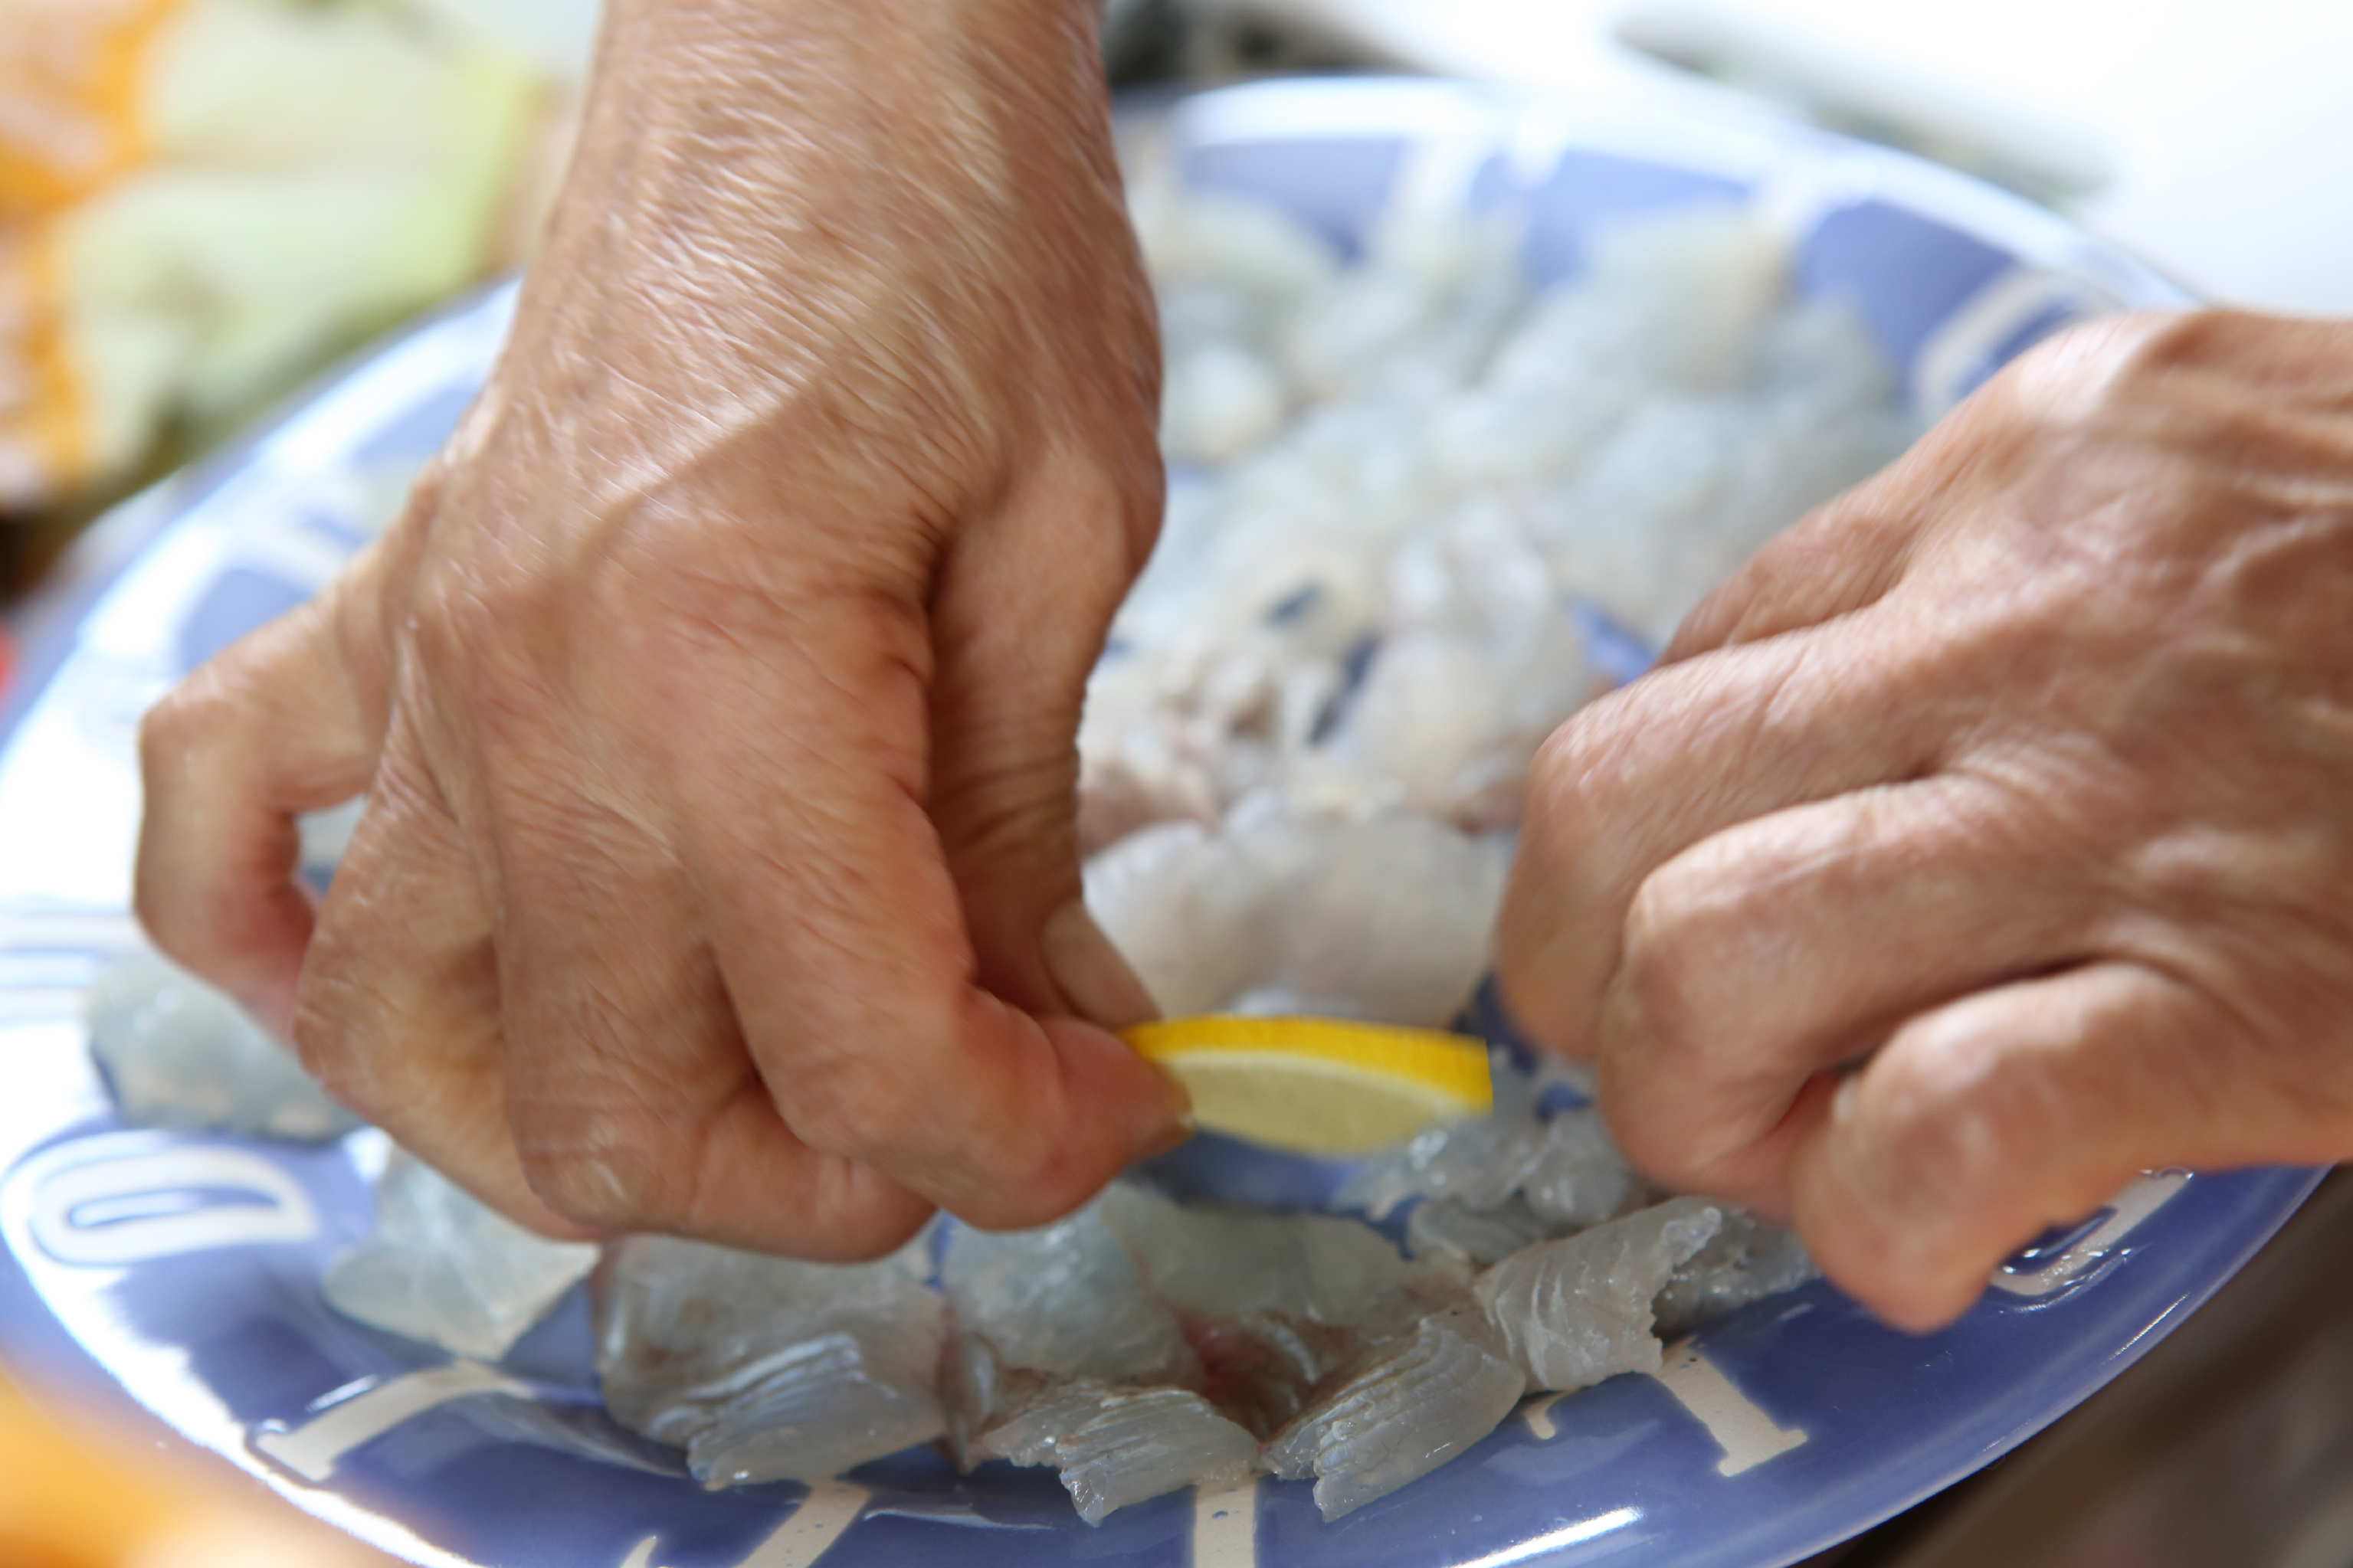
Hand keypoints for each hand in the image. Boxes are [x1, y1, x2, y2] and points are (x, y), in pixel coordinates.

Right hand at [133, 0, 1186, 1256]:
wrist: (809, 48)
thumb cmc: (963, 243)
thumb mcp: (1065, 540)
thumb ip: (1032, 823)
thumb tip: (1056, 1025)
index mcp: (729, 675)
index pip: (860, 1052)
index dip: (1023, 1139)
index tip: (1118, 1103)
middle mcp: (529, 706)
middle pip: (623, 1114)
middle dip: (832, 1182)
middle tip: (977, 1109)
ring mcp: (424, 669)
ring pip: (412, 1051)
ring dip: (597, 1136)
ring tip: (763, 1094)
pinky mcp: (384, 618)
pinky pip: (226, 832)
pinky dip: (293, 959)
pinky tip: (424, 990)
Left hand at [1497, 310, 2352, 1328]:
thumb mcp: (2203, 474)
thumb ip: (1994, 577)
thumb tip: (1797, 747)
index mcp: (2019, 470)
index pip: (1686, 665)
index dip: (1641, 836)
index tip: (1677, 916)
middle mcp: (2026, 618)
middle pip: (1608, 803)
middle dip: (1581, 969)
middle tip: (1678, 1053)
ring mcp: (2121, 810)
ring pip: (1708, 957)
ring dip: (1691, 1101)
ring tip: (1785, 1150)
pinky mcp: (2241, 1000)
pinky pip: (1935, 1124)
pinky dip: (1877, 1214)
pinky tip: (1923, 1235)